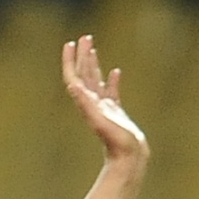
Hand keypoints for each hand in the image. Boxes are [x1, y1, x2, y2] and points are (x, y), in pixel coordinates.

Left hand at [62, 36, 146, 164]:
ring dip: (94, 64)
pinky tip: (116, 72)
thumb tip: (73, 85)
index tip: (70, 43)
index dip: (71, 61)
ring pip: (97, 81)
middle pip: (84, 75)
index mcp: (87, 103)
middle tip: (84, 38)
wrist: (128, 160)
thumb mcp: (100, 121)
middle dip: (82, 56)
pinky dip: (112, 81)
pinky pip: (112, 92)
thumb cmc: (116, 143)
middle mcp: (93, 104)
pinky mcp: (117, 113)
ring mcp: (105, 108)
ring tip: (92, 48)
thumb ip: (86, 104)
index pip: (75, 77)